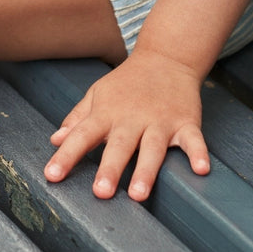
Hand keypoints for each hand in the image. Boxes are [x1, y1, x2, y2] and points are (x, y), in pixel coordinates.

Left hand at [44, 48, 209, 200]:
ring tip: (138, 194)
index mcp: (107, 113)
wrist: (165, 57)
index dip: (66, 155)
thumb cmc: (127, 83)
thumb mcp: (97, 94)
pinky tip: (201, 169)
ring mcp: (160, 120)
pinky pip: (193, 140)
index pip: (82, 135)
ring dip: (146, 170)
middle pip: (119, 146)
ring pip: (152, 148)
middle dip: (109, 169)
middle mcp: (132, 118)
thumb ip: (78, 118)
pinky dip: (198, 153)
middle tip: (100, 194)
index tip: (51, 175)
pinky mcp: (185, 122)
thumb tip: (55, 140)